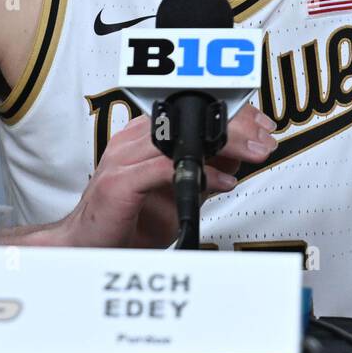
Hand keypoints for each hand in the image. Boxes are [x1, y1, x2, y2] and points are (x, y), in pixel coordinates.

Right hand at [63, 102, 277, 248]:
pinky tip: (222, 181)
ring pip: (182, 136)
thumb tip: (237, 157)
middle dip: (236, 123)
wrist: (88, 244)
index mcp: (144, 135)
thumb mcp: (175, 191)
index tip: (260, 124)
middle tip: (264, 137)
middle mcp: (133, 140)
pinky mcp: (120, 182)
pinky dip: (200, 174)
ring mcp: (123, 158)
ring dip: (226, 144)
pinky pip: (166, 169)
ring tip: (253, 153)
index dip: (230, 112)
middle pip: (189, 115)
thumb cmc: (128, 218)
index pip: (191, 108)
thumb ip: (201, 171)